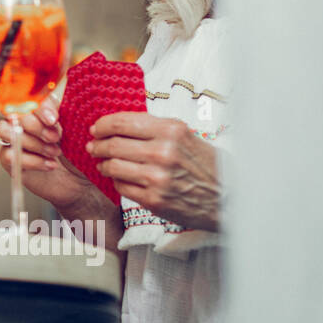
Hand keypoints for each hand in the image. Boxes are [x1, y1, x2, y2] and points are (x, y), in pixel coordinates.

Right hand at [0, 93, 97, 210]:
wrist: (78, 180)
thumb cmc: (75, 154)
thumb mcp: (73, 131)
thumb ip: (60, 113)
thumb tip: (53, 100)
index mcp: (36, 110)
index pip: (28, 99)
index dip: (39, 109)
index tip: (53, 120)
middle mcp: (21, 122)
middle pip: (15, 114)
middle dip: (37, 127)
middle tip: (55, 138)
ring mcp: (12, 140)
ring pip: (6, 131)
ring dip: (32, 143)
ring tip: (54, 152)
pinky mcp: (9, 160)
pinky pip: (9, 155)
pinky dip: (32, 161)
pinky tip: (50, 165)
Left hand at [89, 112, 219, 230]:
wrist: (229, 198)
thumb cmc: (205, 165)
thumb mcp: (185, 136)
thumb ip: (155, 128)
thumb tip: (118, 124)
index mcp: (171, 131)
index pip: (123, 122)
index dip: (103, 125)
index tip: (96, 128)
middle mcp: (163, 152)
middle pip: (113, 144)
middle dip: (98, 145)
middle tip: (93, 145)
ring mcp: (157, 178)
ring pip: (113, 166)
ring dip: (103, 164)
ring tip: (102, 162)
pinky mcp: (154, 200)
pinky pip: (122, 186)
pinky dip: (116, 181)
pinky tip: (119, 177)